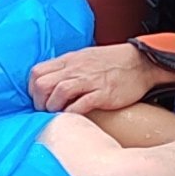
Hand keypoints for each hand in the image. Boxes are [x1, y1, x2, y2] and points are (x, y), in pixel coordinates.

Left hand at [29, 42, 158, 115]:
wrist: (142, 63)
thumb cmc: (113, 62)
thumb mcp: (85, 58)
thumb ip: (67, 68)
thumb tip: (50, 81)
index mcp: (69, 60)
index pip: (36, 72)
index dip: (32, 89)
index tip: (39, 99)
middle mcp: (76, 69)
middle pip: (42, 84)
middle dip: (39, 101)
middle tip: (46, 110)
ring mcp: (89, 81)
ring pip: (58, 93)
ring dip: (53, 108)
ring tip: (58, 114)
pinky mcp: (103, 94)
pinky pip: (80, 105)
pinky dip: (72, 113)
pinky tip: (73, 117)